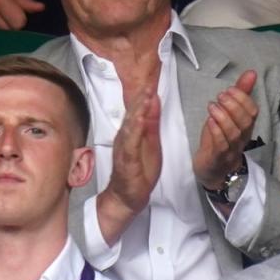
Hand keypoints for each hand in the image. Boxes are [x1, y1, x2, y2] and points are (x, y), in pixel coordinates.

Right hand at [103, 89, 161, 215]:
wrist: (126, 197)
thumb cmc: (138, 171)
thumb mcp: (151, 143)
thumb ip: (152, 122)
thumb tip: (154, 101)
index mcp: (131, 132)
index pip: (137, 110)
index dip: (144, 96)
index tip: (152, 82)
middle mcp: (125, 138)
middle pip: (132, 115)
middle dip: (140, 99)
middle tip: (149, 84)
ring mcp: (124, 149)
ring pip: (130, 127)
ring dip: (138, 112)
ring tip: (145, 99)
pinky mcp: (127, 162)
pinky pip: (130, 145)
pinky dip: (135, 132)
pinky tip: (139, 122)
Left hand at [193, 70, 258, 189]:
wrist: (212, 170)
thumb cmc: (220, 139)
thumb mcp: (229, 114)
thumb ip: (240, 94)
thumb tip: (251, 73)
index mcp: (246, 127)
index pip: (253, 112)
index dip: (243, 99)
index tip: (229, 89)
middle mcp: (241, 138)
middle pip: (245, 122)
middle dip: (233, 105)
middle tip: (220, 96)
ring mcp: (230, 149)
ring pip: (233, 133)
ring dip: (223, 116)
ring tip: (212, 106)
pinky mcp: (217, 157)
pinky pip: (220, 145)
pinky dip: (216, 131)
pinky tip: (209, 121)